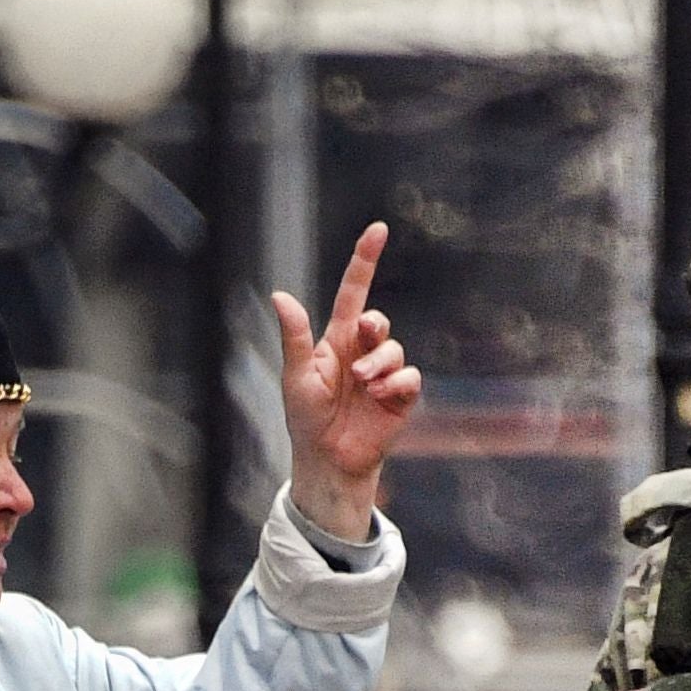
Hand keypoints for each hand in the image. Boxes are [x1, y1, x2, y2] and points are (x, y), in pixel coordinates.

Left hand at [273, 222, 420, 538]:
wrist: (328, 460)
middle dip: (374, 327)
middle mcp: (362, 351)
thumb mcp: (295, 376)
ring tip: (363, 384)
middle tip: (362, 342)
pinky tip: (380, 397)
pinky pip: (409, 376)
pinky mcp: (400, 396)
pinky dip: (395, 383)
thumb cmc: (306, 418)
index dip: (365, 260)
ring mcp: (383, 373)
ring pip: (395, 348)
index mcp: (336, 340)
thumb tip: (280, 295)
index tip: (378, 230)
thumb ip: (294, 337)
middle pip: (379, 320)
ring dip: (379, 362)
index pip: (353, 292)